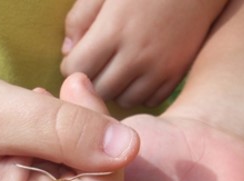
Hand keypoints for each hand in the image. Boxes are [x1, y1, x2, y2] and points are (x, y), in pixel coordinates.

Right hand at [0, 71, 138, 180]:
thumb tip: (129, 147)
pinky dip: (69, 142)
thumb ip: (64, 131)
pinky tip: (44, 115)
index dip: (110, 171)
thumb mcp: (0, 116)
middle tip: (71, 88)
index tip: (88, 108)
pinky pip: (77, 176)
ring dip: (81, 136)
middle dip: (95, 141)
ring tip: (46, 99)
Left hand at [61, 0, 227, 106]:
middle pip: (99, 89)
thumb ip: (81, 17)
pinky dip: (139, 94)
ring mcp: (158, 68)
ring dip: (115, 90)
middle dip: (91, 82)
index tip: (77, 59)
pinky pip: (149, 101)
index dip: (71, 67)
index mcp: (114, 29)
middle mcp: (136, 54)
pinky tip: (138, 77)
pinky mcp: (175, 75)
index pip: (76, 69)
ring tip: (117, 72)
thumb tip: (67, 52)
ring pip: (123, 100)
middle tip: (96, 68)